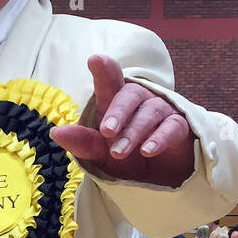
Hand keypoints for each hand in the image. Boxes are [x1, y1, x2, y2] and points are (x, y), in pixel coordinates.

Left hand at [50, 54, 194, 187]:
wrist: (158, 178)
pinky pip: (172, 127)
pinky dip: (159, 138)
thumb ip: (82, 142)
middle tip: (106, 132)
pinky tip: (147, 151)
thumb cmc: (127, 158)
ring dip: (133, 132)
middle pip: (130, 95)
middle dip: (117, 113)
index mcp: (116, 103)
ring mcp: (161, 112)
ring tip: (119, 152)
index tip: (95, 60)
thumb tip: (56, 132)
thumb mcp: (100, 153)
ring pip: (150, 112)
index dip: (105, 70)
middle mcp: (140, 101)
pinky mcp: (180, 127)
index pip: (110, 81)